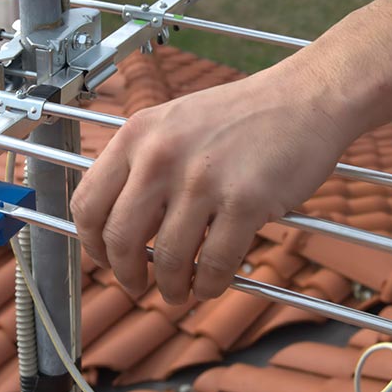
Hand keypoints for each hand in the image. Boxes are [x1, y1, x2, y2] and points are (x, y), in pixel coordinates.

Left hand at [71, 0, 391, 303]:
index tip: (104, 259)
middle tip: (137, 286)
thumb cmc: (238, 116)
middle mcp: (161, 156)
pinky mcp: (245, 201)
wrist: (302, 98)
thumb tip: (119, 226)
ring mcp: (202, 179)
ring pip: (167, 259)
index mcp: (136, 136)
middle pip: (120, 239)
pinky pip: (214, 264)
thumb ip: (141, 166)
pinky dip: (208, 286)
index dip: (91, 243)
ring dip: (170, 288)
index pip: (88, 202)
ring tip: (178, 292)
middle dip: (126, 275)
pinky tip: (209, 285)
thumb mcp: (172, 124)